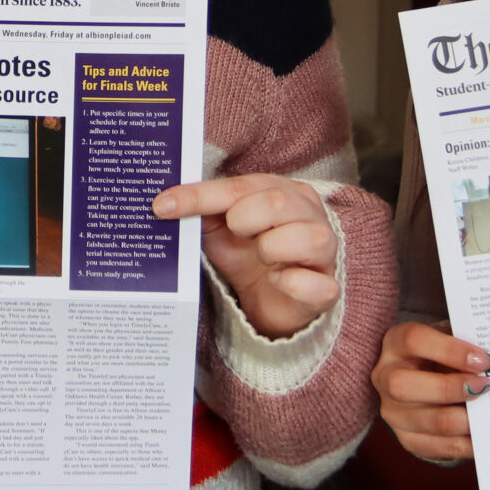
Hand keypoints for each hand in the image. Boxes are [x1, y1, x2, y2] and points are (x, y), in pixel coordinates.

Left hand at [152, 173, 337, 338]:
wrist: (270, 302)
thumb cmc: (247, 256)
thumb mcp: (220, 231)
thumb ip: (202, 212)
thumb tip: (165, 201)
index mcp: (282, 191)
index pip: (239, 187)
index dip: (199, 196)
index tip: (162, 206)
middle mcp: (309, 215)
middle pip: (278, 202)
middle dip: (244, 218)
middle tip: (236, 232)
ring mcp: (324, 252)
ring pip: (307, 238)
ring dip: (271, 248)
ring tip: (261, 257)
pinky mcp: (327, 289)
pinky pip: (319, 285)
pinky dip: (292, 283)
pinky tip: (277, 280)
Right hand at [374, 320, 489, 461]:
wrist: (422, 379)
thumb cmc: (440, 355)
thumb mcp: (447, 340)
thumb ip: (465, 346)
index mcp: (395, 343)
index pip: (414, 341)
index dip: (451, 350)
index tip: (484, 359)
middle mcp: (385, 377)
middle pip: (404, 385)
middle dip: (451, 388)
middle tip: (486, 386)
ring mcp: (393, 412)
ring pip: (428, 421)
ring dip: (465, 420)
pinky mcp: (407, 438)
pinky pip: (438, 447)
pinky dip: (466, 444)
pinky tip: (485, 436)